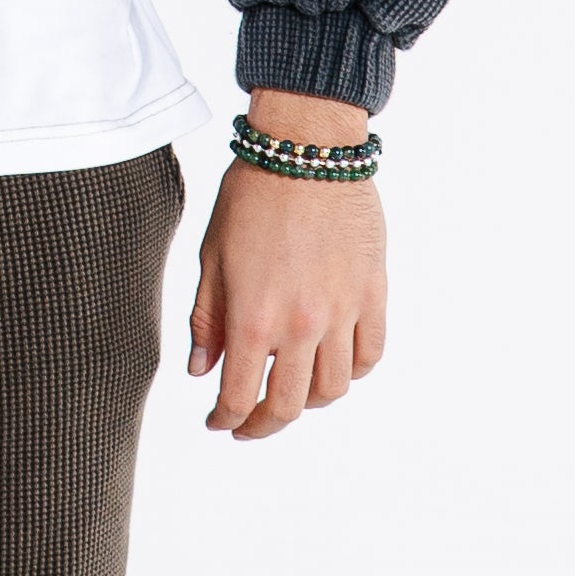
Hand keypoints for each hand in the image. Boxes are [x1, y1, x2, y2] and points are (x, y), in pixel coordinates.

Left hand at [185, 92, 387, 441]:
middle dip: (264, 425)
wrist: (307, 151)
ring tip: (292, 392)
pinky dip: (353, 371)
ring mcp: (342, 311)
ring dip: (310, 402)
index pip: (240, 397)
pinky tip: (334, 366)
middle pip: (289, 406)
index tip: (220, 423)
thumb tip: (201, 369)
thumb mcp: (212, 259)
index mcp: (252, 318)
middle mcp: (300, 325)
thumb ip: (207, 320)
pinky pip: (370, 354)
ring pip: (334, 388)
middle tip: (250, 424)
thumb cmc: (252, 197)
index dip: (227, 420)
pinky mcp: (373, 293)